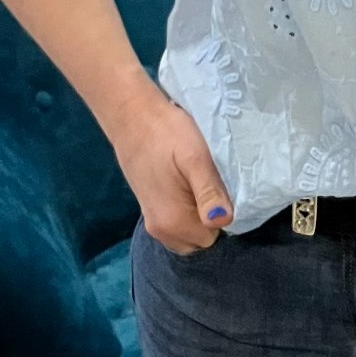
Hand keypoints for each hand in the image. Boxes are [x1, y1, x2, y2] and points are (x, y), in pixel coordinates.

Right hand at [110, 83, 234, 254]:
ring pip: (191, 233)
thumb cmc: (167, 133)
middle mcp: (162, 232)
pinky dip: (187, 211)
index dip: (222, 211)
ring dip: (199, 213)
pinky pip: (178, 224)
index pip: (216, 235)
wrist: (133, 118)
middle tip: (206, 182)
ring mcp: (153, 224)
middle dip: (210, 216)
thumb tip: (222, 220)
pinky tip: (185, 185)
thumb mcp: (195, 158)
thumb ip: (208, 192)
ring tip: (196, 182)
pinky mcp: (150, 212)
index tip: (218, 186)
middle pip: (203, 238)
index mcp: (174, 223)